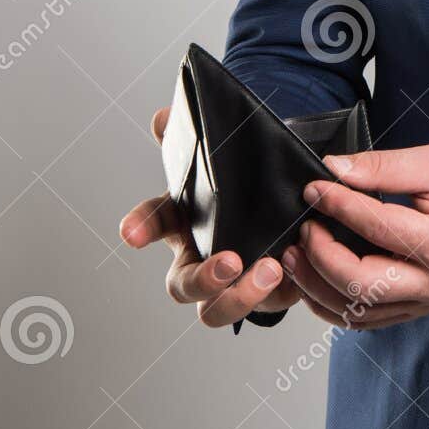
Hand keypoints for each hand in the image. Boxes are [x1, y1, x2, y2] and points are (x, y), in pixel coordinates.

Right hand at [118, 105, 300, 328]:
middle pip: (184, 286)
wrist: (283, 207)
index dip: (140, 228)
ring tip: (271, 267)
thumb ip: (187, 138)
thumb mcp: (216, 159)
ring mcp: (233, 283)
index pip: (153, 223)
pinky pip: (273, 302)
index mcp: (183, 223)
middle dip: (203, 279)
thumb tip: (162, 117)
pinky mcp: (272, 293)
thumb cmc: (237, 189)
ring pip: (219, 310)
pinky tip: (298, 263)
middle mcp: (201, 260)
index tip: (130, 232)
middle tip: (229, 261)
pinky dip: (286, 287)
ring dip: (241, 296)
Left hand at [284, 143, 428, 329]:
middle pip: (361, 283)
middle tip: (304, 227)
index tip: (314, 188)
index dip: (340, 206)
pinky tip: (313, 279)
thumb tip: (335, 170)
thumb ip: (384, 167)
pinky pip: (362, 321)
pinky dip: (330, 304)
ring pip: (355, 311)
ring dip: (316, 285)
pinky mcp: (412, 311)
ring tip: (295, 254)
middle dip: (320, 255)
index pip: (379, 228)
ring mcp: (423, 304)